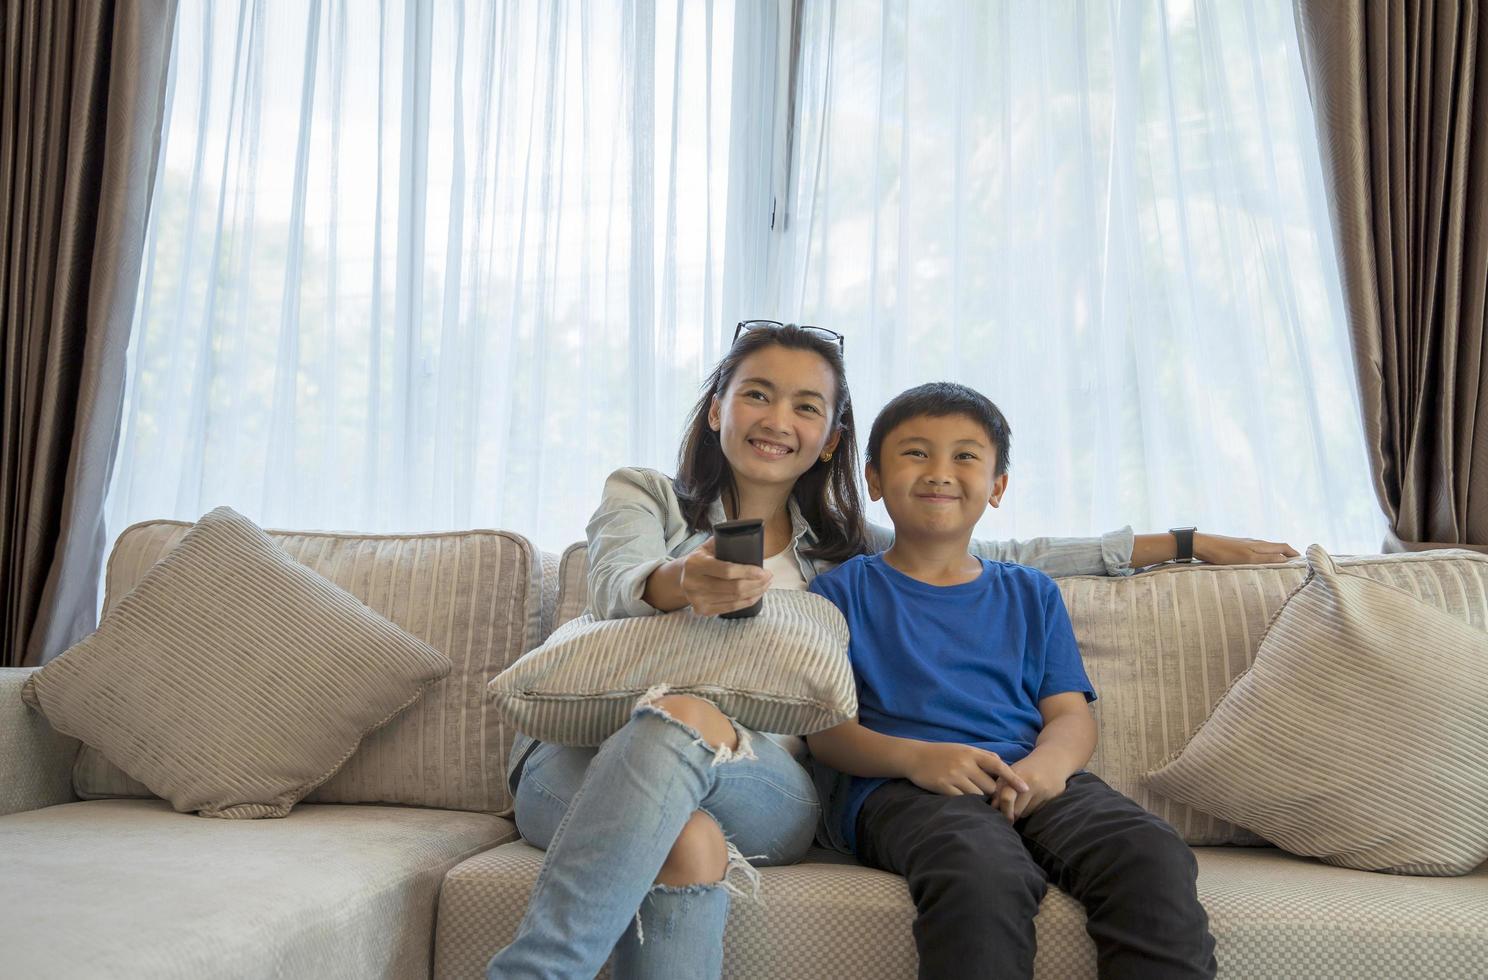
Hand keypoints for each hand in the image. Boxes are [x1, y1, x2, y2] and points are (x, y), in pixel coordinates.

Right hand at [678, 538, 771, 616]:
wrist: (681, 578)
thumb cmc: (702, 558)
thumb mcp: (708, 546)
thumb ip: (725, 540)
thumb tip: (751, 536)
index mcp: (694, 563)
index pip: (727, 570)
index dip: (747, 572)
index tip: (763, 571)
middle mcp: (693, 583)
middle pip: (733, 588)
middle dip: (756, 583)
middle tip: (769, 576)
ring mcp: (696, 599)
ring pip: (734, 599)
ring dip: (755, 592)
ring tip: (766, 584)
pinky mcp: (702, 610)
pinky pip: (730, 608)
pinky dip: (747, 602)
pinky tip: (756, 595)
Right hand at [906, 742, 1029, 797]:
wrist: (915, 757)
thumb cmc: (943, 753)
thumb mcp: (963, 749)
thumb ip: (983, 755)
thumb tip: (1002, 762)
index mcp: (971, 753)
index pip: (998, 765)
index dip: (1013, 778)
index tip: (1025, 788)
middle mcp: (964, 764)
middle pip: (989, 786)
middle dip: (990, 793)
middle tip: (988, 797)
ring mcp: (954, 776)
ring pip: (977, 795)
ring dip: (979, 799)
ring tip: (973, 798)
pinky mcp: (944, 787)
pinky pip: (962, 800)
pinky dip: (966, 803)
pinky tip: (963, 801)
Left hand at [990, 757, 1068, 822]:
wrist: (1053, 760)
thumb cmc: (1027, 768)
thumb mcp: (1011, 772)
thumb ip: (1000, 787)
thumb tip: (993, 806)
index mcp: (1018, 776)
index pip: (1006, 798)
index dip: (1001, 810)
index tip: (998, 815)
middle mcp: (1032, 784)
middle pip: (1016, 810)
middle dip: (1009, 815)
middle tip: (1006, 816)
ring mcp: (1044, 792)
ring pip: (1026, 813)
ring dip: (1020, 814)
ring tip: (1020, 805)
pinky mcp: (1053, 798)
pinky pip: (1037, 811)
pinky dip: (1030, 810)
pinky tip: (1031, 802)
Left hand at [1194, 532, 1298, 564]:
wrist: (1201, 545)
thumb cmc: (1224, 553)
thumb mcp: (1248, 559)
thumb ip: (1268, 559)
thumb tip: (1287, 561)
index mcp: (1261, 545)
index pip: (1285, 547)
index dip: (1296, 554)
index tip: (1306, 563)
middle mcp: (1256, 543)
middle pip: (1278, 548)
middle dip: (1289, 556)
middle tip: (1296, 568)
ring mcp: (1246, 545)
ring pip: (1267, 551)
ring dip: (1277, 558)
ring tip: (1282, 569)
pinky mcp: (1237, 549)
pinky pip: (1257, 553)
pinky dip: (1265, 559)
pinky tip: (1261, 566)